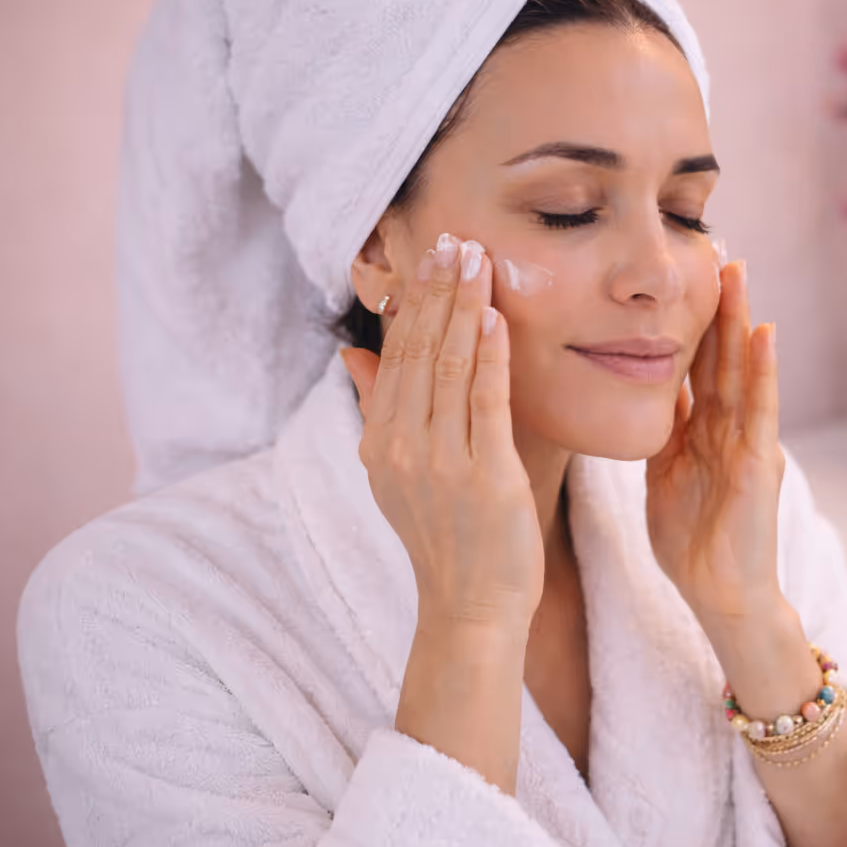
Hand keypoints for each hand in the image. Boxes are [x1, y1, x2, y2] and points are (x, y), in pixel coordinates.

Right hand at [340, 235, 542, 638]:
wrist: (471, 607)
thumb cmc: (448, 537)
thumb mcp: (400, 472)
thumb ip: (380, 409)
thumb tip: (351, 354)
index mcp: (380, 442)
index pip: (393, 356)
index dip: (412, 302)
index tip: (429, 255)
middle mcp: (401, 448)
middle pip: (416, 351)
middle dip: (436, 291)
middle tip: (453, 239)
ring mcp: (441, 463)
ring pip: (447, 367)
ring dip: (462, 308)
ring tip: (476, 260)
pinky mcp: (485, 475)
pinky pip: (484, 402)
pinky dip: (488, 355)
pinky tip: (495, 317)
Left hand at [646, 258, 784, 621]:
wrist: (721, 595)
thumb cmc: (692, 542)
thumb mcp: (664, 475)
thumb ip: (660, 435)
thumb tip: (633, 397)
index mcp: (700, 431)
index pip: (691, 365)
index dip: (686, 322)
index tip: (676, 277)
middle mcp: (727, 428)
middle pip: (719, 356)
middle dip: (716, 305)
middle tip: (714, 250)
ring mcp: (747, 443)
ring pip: (742, 370)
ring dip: (740, 320)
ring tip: (738, 272)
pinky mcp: (760, 464)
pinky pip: (762, 410)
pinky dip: (764, 371)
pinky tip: (764, 335)